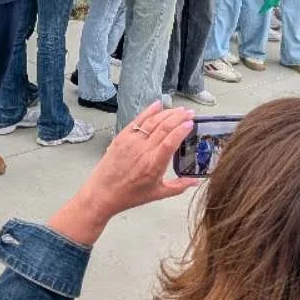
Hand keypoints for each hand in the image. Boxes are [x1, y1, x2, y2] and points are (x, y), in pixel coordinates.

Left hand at [48, 102, 198, 244]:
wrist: (103, 193)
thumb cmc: (130, 195)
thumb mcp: (158, 194)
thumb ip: (179, 186)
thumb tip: (196, 181)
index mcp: (154, 164)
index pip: (171, 141)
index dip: (182, 130)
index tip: (191, 123)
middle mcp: (143, 150)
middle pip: (164, 127)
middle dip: (179, 117)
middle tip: (190, 113)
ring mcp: (131, 141)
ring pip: (152, 121)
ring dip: (167, 113)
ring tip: (178, 109)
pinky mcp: (122, 137)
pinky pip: (138, 120)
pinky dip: (149, 111)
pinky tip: (158, 104)